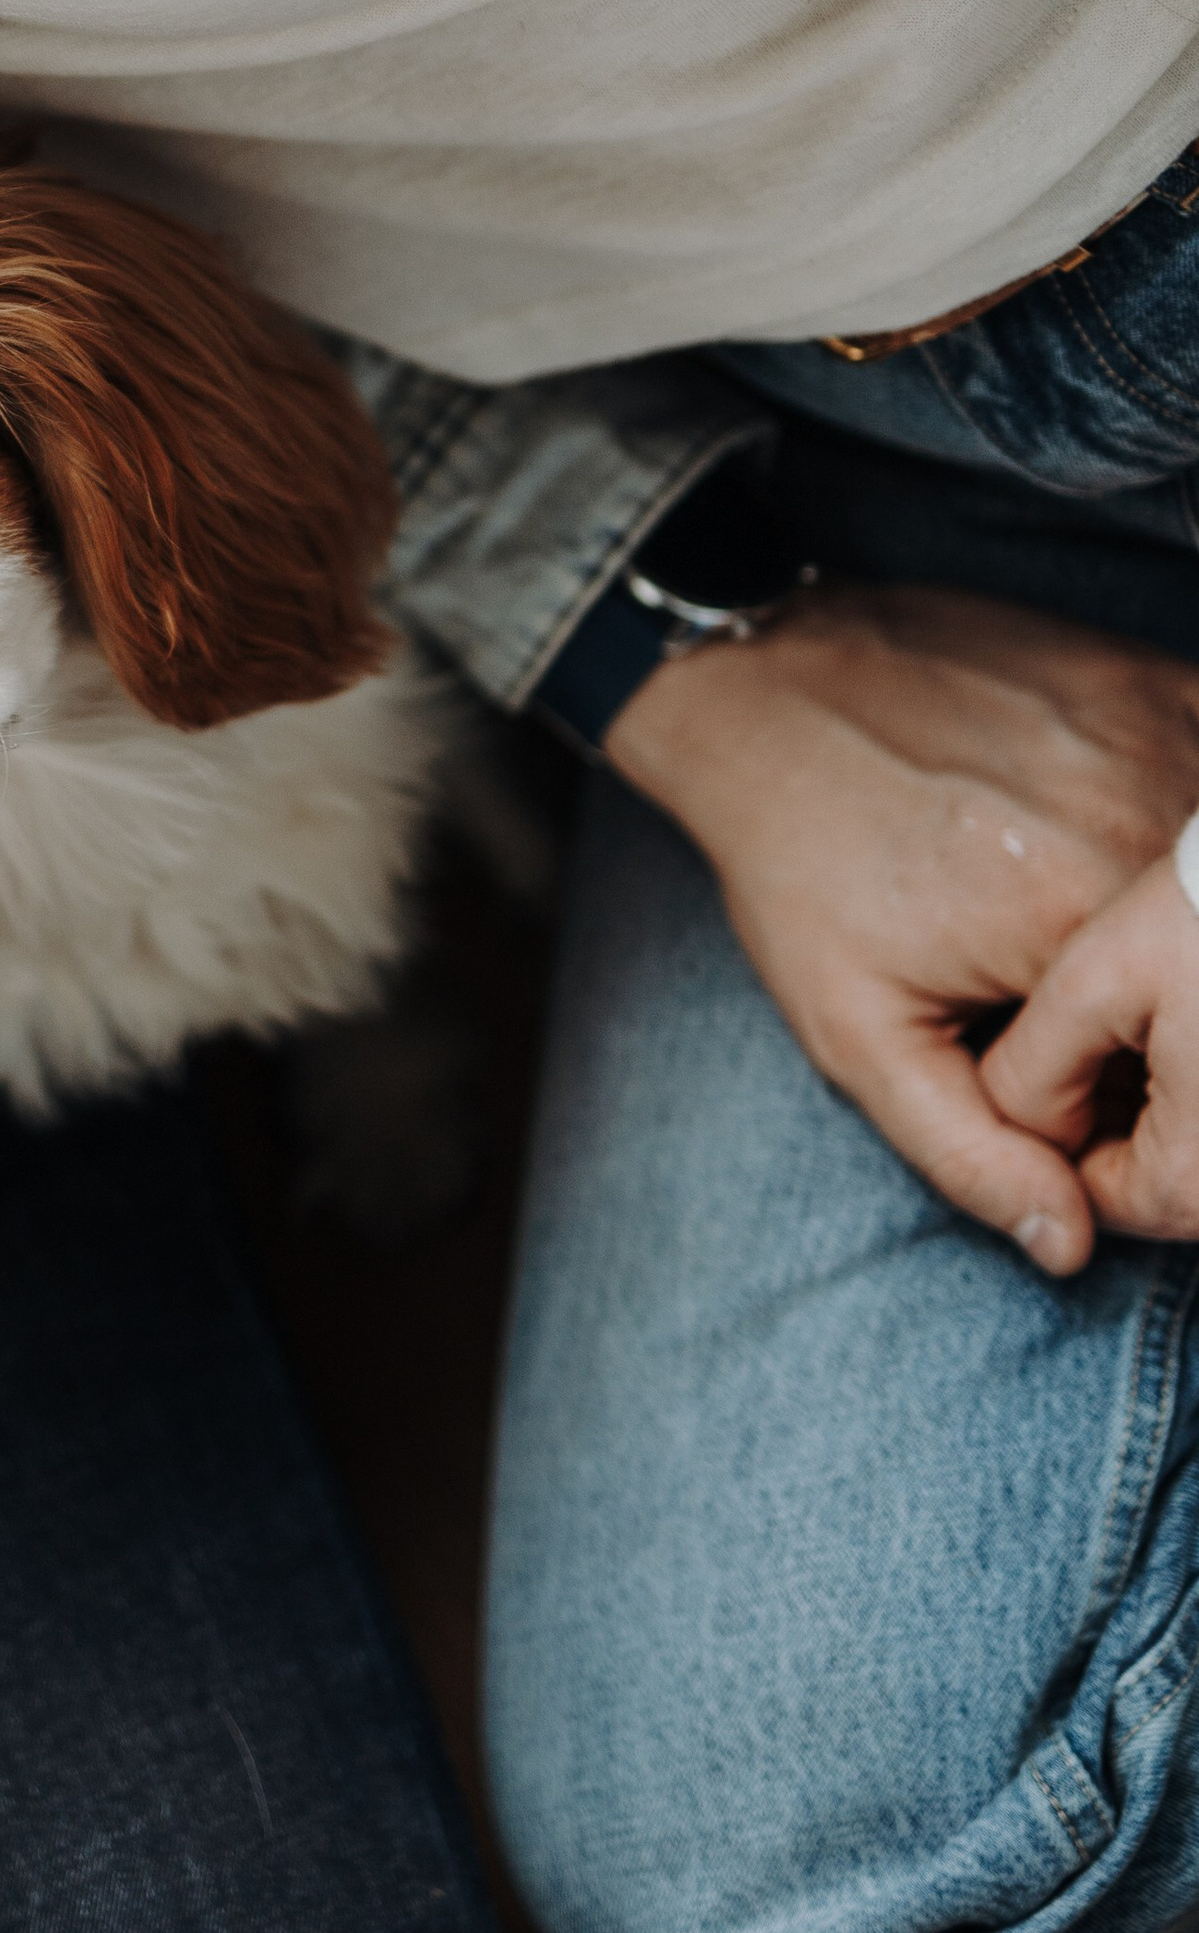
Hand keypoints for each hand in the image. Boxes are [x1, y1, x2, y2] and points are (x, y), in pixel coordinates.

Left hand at [604, 582, 1198, 1272]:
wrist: (775, 687)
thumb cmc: (802, 864)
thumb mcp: (855, 1031)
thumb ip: (966, 1149)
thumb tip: (1072, 1245)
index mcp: (1076, 923)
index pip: (1165, 1070)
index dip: (1107, 1084)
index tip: (1029, 1042)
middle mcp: (1144, 826)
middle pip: (1198, 969)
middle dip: (1141, 999)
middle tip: (1019, 953)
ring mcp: (1167, 742)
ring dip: (1162, 910)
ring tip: (1037, 879)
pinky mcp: (1171, 686)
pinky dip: (1174, 829)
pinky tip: (1075, 818)